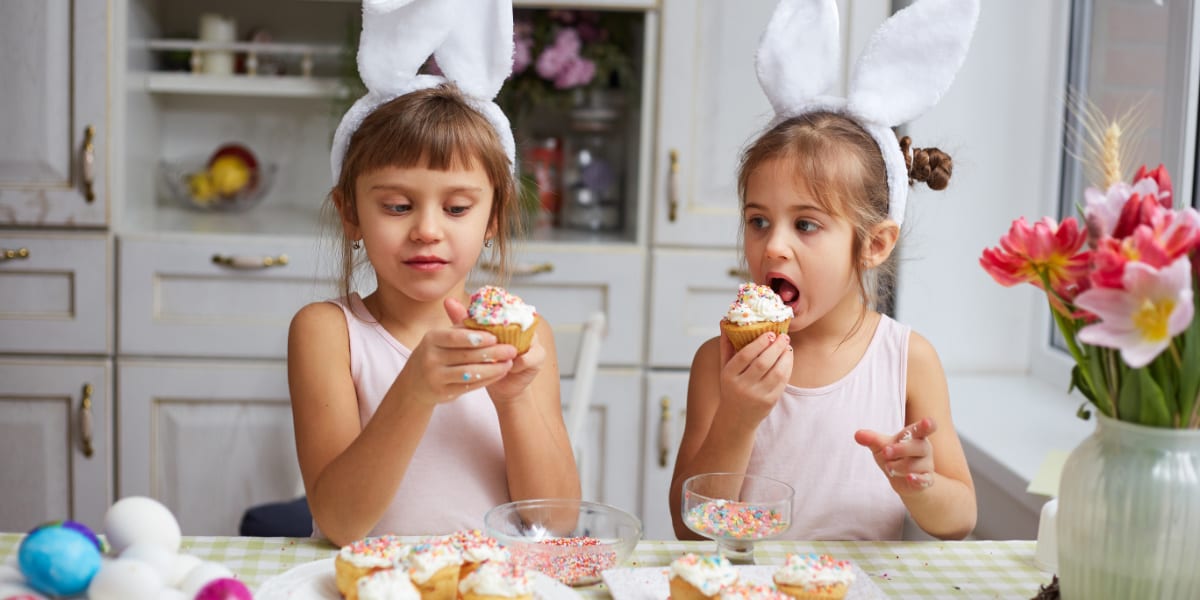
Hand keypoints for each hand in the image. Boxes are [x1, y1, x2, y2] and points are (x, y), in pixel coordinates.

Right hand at [398, 298, 517, 405]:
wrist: (415, 383)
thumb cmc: (435, 354)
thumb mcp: (441, 338)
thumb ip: (461, 328)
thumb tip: (487, 316)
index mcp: (431, 339)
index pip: (454, 337)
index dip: (476, 337)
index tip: (495, 336)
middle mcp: (430, 358)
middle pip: (465, 355)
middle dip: (492, 353)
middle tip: (511, 350)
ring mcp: (435, 377)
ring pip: (469, 373)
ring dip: (493, 368)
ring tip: (509, 363)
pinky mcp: (443, 393)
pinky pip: (469, 386)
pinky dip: (487, 380)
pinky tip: (499, 374)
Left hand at [443, 298, 540, 405]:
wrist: (500, 386)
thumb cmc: (484, 361)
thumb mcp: (472, 340)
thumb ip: (463, 320)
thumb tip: (449, 301)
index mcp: (509, 316)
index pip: (503, 306)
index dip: (490, 311)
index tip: (474, 319)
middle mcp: (524, 324)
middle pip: (515, 320)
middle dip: (498, 330)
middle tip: (483, 339)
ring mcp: (534, 339)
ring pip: (522, 338)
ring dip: (507, 348)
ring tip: (493, 357)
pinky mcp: (539, 356)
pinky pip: (528, 357)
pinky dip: (515, 364)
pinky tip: (506, 369)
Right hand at [717, 330, 792, 429]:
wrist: (735, 418)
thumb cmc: (730, 387)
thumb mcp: (724, 368)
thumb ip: (726, 345)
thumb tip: (724, 321)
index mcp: (728, 375)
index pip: (745, 355)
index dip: (759, 343)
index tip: (770, 333)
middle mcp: (741, 386)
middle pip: (763, 362)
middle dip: (776, 347)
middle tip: (784, 336)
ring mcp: (756, 396)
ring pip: (776, 372)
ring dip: (785, 357)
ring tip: (788, 346)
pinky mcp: (769, 402)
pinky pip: (782, 382)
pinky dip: (788, 368)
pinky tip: (788, 359)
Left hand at [854, 417, 937, 493]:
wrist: (902, 480)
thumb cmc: (894, 456)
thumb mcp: (882, 446)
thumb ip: (871, 439)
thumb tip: (857, 434)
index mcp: (915, 436)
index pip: (922, 429)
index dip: (926, 425)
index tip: (927, 421)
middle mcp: (924, 449)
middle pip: (918, 447)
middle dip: (900, 449)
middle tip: (885, 452)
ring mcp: (926, 465)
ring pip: (914, 466)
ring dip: (897, 467)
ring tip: (889, 468)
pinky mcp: (926, 480)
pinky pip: (924, 480)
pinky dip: (917, 479)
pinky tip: (910, 478)